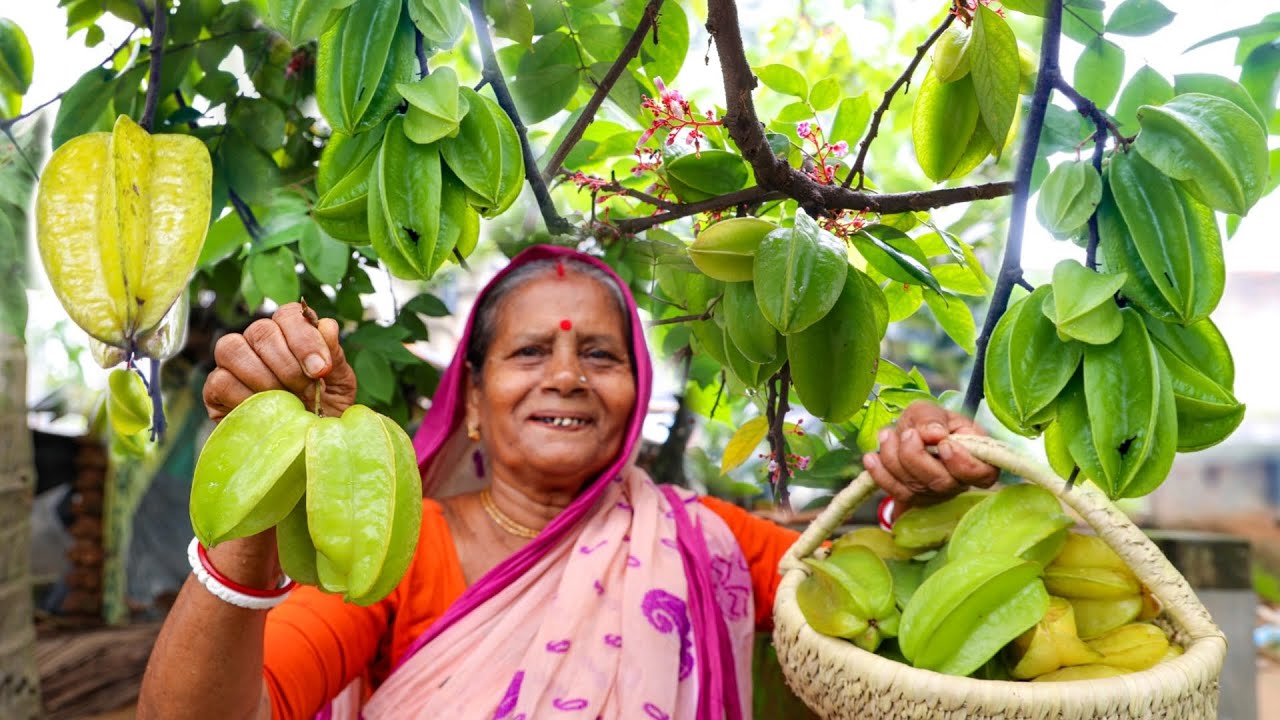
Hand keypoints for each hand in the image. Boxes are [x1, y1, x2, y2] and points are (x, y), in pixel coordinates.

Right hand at [203, 303, 357, 420]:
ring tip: (286, 402)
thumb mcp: (340, 384)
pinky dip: (245, 396)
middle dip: (288, 365)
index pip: (288, 314)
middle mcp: (258, 342)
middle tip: (306, 392)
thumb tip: (327, 327)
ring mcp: (233, 363)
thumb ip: (334, 355)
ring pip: (232, 348)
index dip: (305, 339)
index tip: (321, 370)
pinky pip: (220, 380)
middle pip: (261, 330)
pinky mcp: (215, 391)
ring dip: (264, 378)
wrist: (308, 446)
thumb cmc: (326, 411)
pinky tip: (265, 412)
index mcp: (290, 332)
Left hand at [862, 400, 997, 515]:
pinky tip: (871, 457)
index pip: (983, 473)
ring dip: (895, 458)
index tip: (943, 445)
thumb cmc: (926, 422)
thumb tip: (934, 434)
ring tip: (887, 435)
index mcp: (976, 458)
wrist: (906, 433)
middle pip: (943, 482)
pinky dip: (880, 473)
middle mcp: (958, 481)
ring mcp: (934, 493)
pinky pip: (895, 491)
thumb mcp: (930, 410)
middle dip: (918, 456)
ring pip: (915, 486)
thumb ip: (932, 417)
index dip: (964, 464)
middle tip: (908, 433)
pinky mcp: (912, 498)